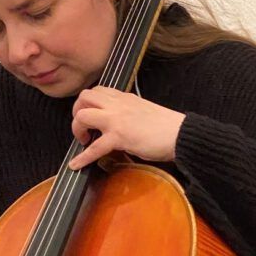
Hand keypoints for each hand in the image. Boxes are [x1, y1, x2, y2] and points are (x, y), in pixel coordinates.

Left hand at [68, 86, 185, 169]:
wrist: (180, 134)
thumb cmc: (166, 126)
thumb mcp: (143, 110)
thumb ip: (127, 112)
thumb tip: (117, 123)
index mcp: (124, 97)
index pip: (98, 91)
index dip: (88, 103)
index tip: (90, 115)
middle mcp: (117, 104)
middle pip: (84, 97)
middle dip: (77, 112)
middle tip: (83, 127)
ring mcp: (116, 119)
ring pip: (83, 115)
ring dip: (77, 128)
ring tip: (84, 140)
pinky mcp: (119, 136)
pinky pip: (94, 148)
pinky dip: (82, 158)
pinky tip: (76, 165)